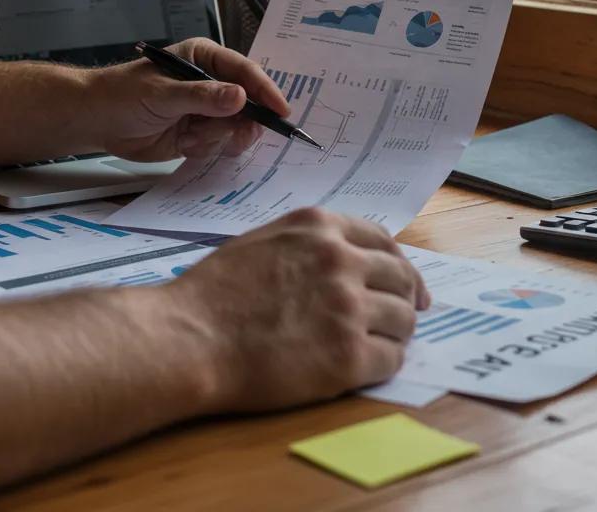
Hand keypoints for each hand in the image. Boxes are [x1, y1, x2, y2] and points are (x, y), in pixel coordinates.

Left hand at [85, 38, 288, 162]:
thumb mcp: (164, 94)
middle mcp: (212, 83)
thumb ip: (203, 97)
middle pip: (249, 103)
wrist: (96, 122)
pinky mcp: (200, 133)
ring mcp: (208, 110)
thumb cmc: (124, 94)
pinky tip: (185, 143)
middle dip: (243, 121)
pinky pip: (220, 144)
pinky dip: (206, 148)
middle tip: (236, 134)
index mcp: (206, 59)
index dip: (265, 90)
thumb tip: (241, 97)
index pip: (245, 71)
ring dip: (218, 137)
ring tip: (191, 136)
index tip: (280, 110)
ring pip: (236, 127)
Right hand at [166, 207, 430, 412]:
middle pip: (401, 278)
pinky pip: (391, 358)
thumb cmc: (213, 293)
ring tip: (383, 344)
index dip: (400, 265)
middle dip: (406, 298)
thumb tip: (350, 259)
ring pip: (402, 319)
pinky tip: (368, 367)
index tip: (408, 284)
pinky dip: (385, 363)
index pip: (383, 241)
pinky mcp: (347, 356)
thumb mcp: (266, 241)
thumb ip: (311, 244)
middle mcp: (342, 261)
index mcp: (321, 228)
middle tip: (404, 317)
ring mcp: (348, 308)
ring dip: (398, 332)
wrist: (189, 339)